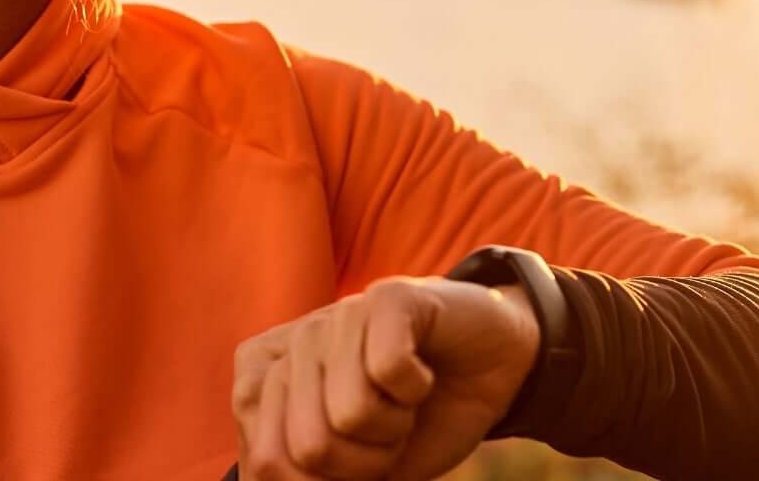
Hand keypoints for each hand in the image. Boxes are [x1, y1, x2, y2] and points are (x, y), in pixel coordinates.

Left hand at [230, 274, 540, 479]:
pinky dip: (418, 390)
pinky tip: (423, 370)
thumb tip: (275, 480)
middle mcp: (293, 344)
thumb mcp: (359, 468)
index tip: (357, 456)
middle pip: (306, 448)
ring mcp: (337, 316)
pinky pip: (388, 372)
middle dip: (363, 463)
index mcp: (268, 385)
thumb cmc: (420, 420)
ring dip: (395, 428)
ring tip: (405, 399)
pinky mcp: (386, 297)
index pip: (265, 464)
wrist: (493, 370)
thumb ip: (307, 477)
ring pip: (349, 414)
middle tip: (388, 430)